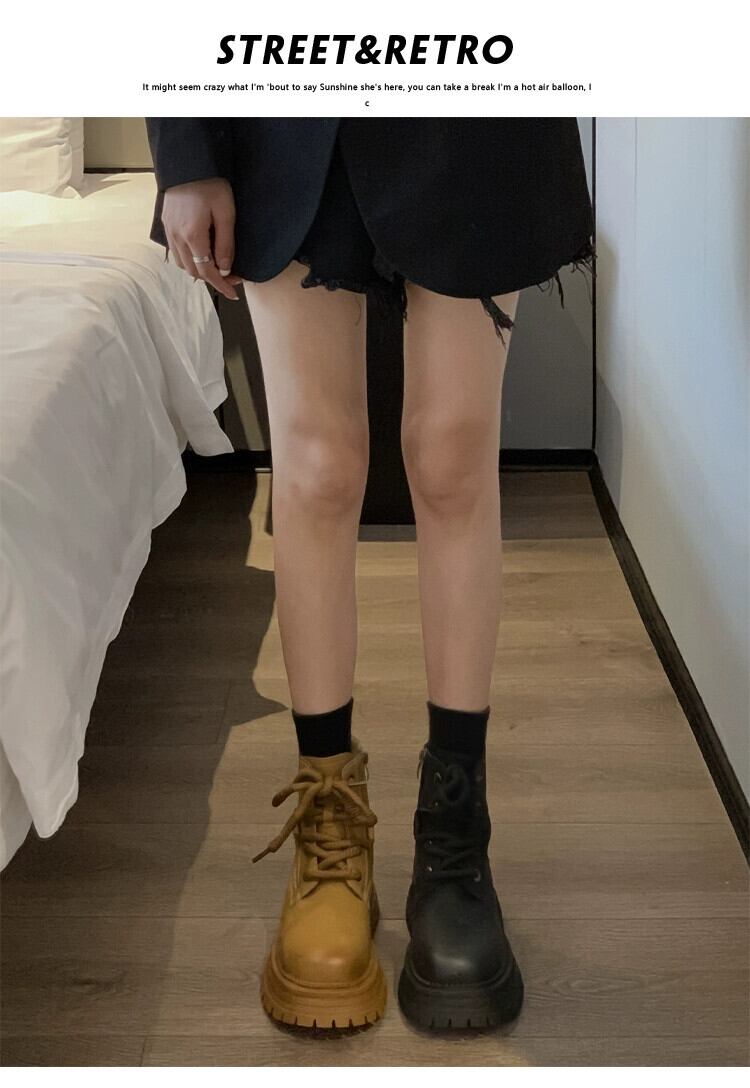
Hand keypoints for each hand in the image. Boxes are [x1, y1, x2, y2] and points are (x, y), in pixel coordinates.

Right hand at [161, 177, 243, 300]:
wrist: (189, 162)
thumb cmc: (211, 185)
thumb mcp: (226, 214)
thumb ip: (225, 244)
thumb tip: (224, 270)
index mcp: (192, 235)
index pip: (207, 271)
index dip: (221, 285)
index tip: (233, 293)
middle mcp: (177, 237)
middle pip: (193, 271)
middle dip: (212, 280)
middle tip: (231, 279)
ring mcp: (168, 231)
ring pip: (182, 264)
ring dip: (199, 271)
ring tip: (216, 269)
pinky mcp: (166, 224)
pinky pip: (175, 252)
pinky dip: (188, 260)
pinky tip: (200, 257)